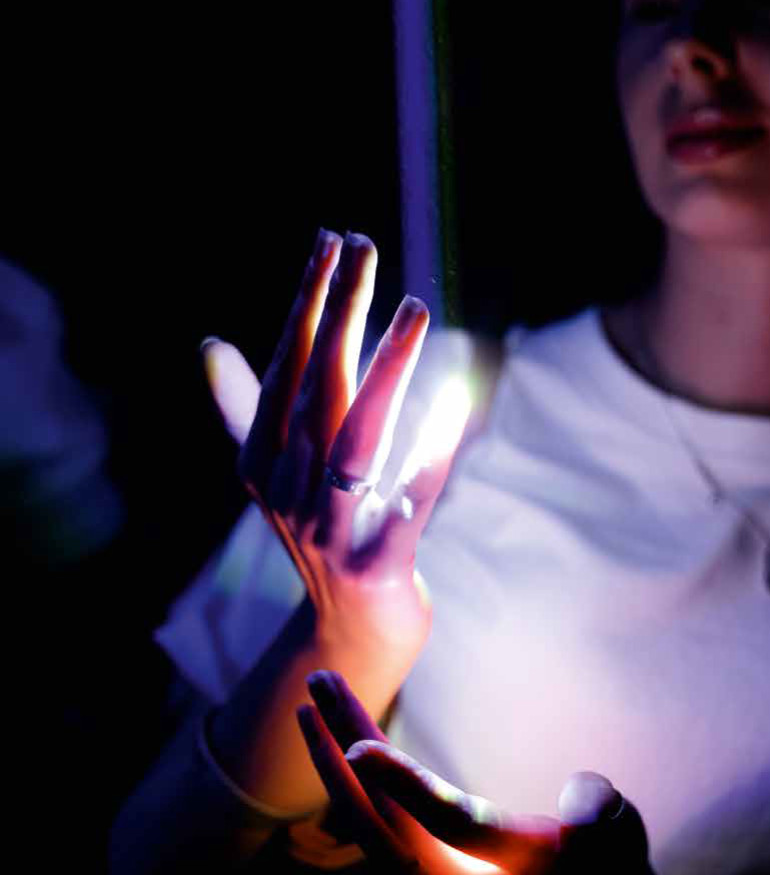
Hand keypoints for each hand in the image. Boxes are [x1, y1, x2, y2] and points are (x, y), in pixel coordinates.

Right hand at [202, 229, 469, 661]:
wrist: (353, 633)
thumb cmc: (326, 532)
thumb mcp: (278, 476)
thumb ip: (246, 410)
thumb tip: (209, 345)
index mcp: (261, 463)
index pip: (286, 370)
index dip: (307, 304)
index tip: (330, 240)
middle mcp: (286, 494)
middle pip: (317, 392)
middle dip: (341, 314)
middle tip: (366, 245)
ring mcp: (331, 533)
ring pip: (358, 443)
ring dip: (387, 372)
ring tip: (414, 309)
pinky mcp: (378, 566)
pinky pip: (408, 505)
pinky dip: (429, 458)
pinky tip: (454, 408)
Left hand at [297, 670, 690, 874]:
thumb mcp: (618, 841)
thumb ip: (601, 817)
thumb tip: (580, 799)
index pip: (442, 821)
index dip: (402, 782)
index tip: (357, 745)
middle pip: (382, 812)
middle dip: (345, 743)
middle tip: (319, 679)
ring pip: (368, 817)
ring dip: (338, 756)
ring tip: (315, 698)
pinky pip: (376, 824)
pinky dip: (354, 781)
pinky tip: (340, 745)